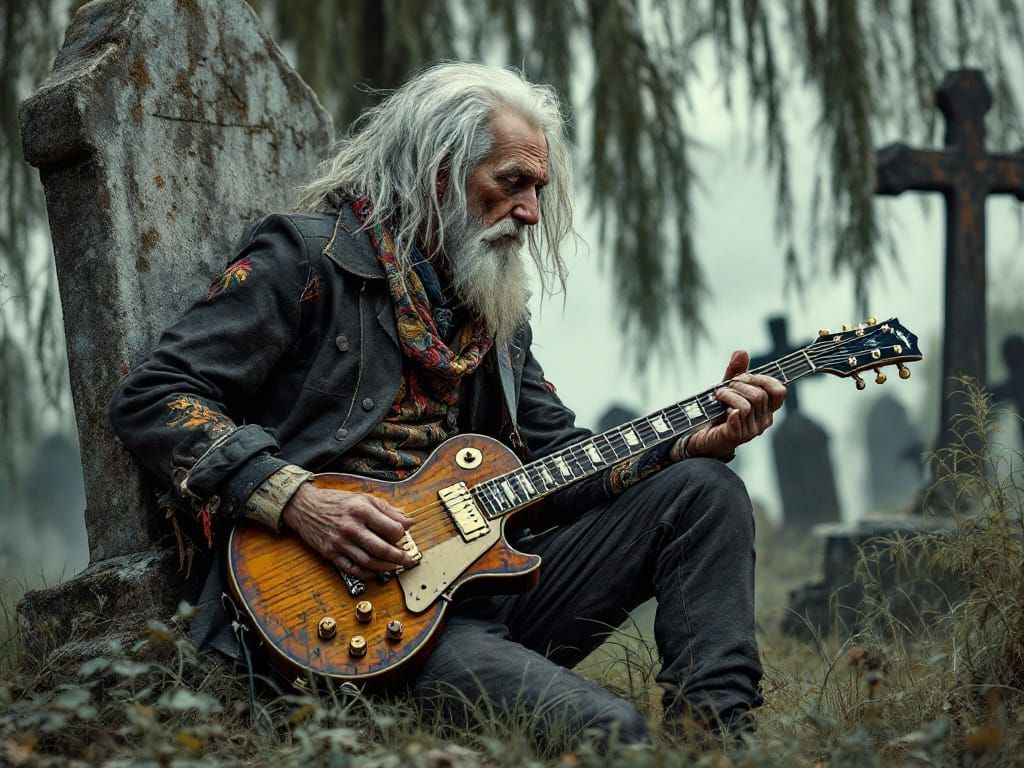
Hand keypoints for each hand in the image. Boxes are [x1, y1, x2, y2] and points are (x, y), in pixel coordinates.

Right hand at [282, 483, 415, 578]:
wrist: (305, 506)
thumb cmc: (336, 501)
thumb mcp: (364, 498)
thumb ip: (388, 510)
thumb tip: (409, 522)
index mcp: (362, 510)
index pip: (391, 529)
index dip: (402, 535)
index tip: (404, 536)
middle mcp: (351, 527)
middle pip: (382, 549)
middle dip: (399, 558)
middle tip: (408, 561)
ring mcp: (340, 542)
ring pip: (369, 562)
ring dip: (385, 567)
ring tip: (395, 567)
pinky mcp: (331, 553)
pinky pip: (352, 569)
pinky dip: (367, 573)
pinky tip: (375, 571)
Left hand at [686, 350, 786, 459]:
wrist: (700, 435)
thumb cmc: (717, 413)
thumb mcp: (727, 388)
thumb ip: (736, 371)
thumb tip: (742, 352)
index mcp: (766, 408)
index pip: (779, 391)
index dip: (763, 379)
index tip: (744, 376)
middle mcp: (763, 421)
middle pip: (760, 394)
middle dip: (739, 384)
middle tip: (725, 387)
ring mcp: (751, 430)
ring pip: (748, 403)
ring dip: (729, 394)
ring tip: (719, 396)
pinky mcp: (737, 436)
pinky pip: (738, 414)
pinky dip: (728, 406)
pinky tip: (722, 409)